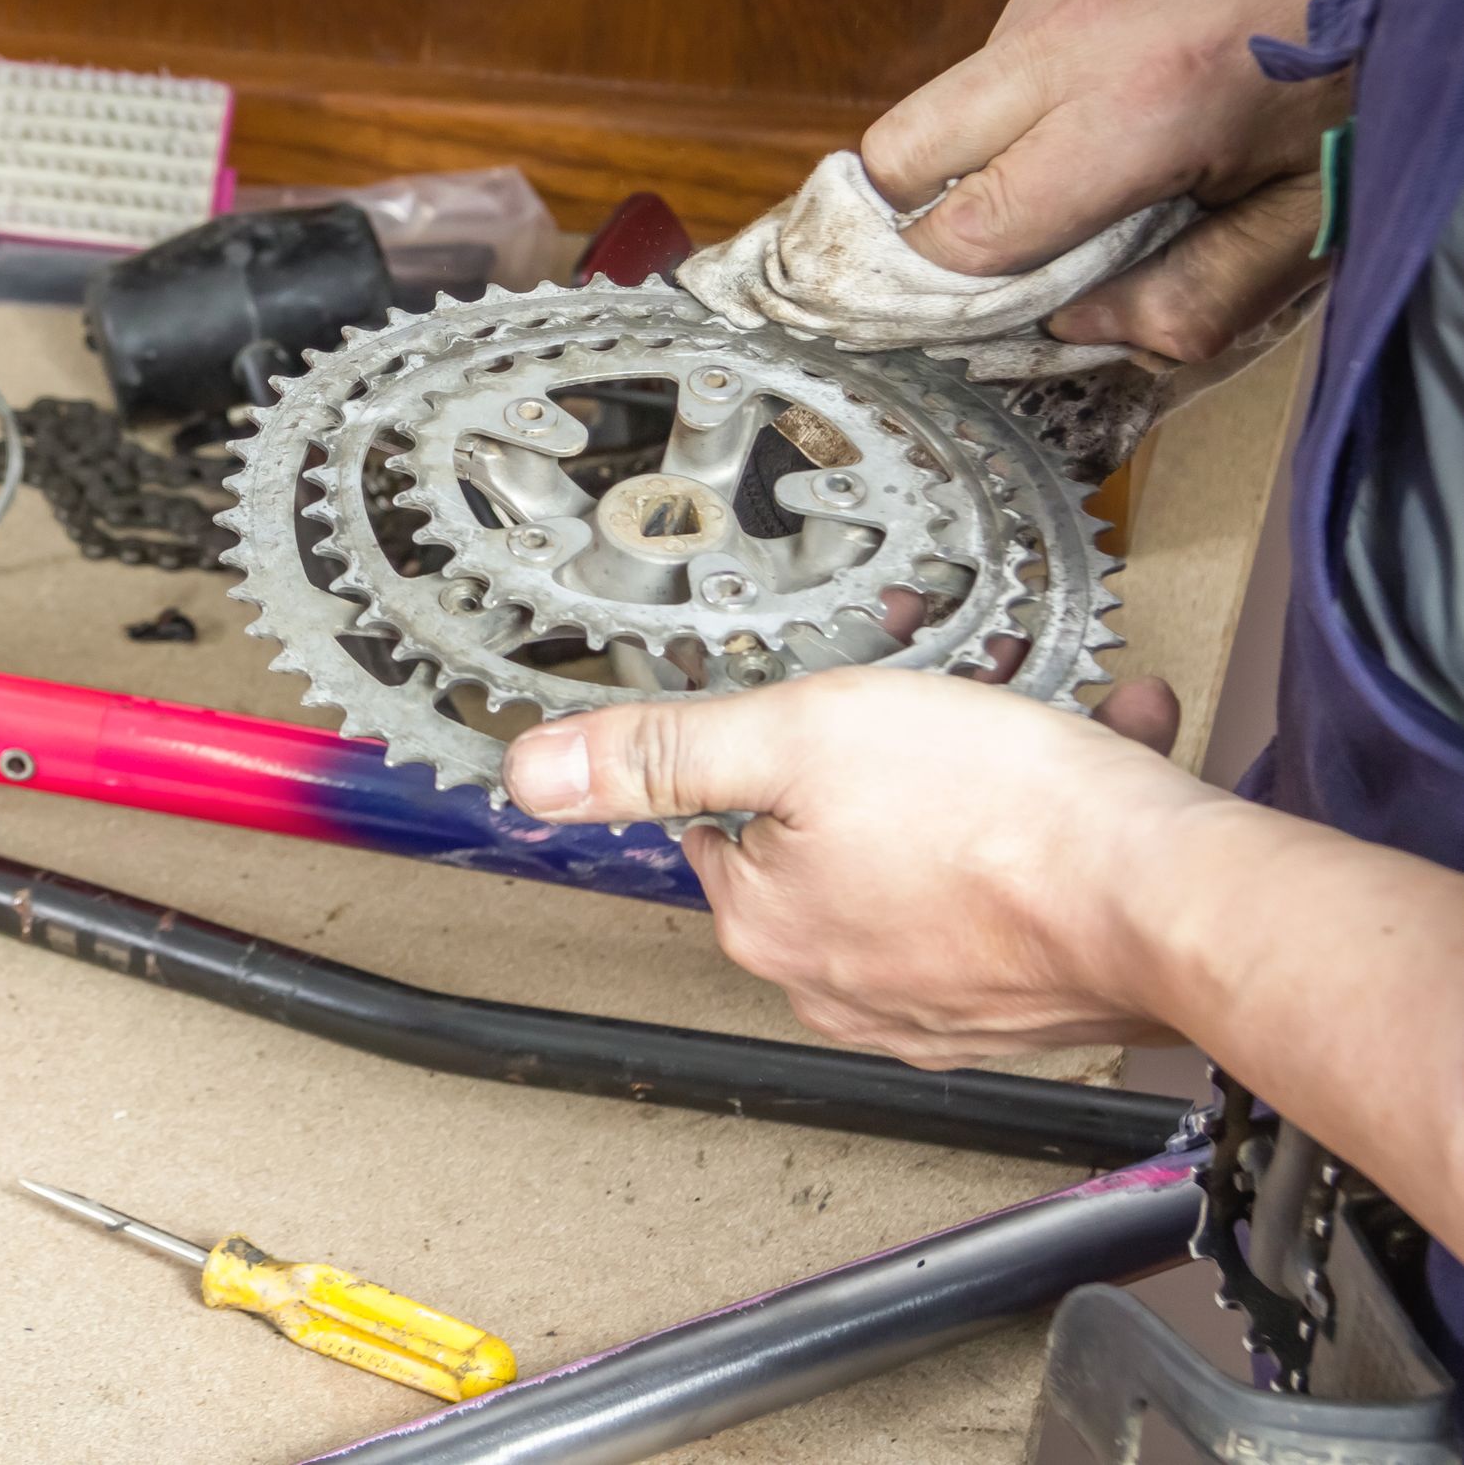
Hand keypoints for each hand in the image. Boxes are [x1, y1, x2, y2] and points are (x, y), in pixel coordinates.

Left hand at [502, 670, 1215, 1067]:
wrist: (1171, 900)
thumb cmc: (1002, 823)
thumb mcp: (798, 737)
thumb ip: (661, 753)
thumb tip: (532, 773)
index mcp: (764, 921)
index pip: (718, 818)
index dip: (771, 742)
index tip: (829, 705)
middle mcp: (837, 979)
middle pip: (824, 833)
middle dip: (883, 750)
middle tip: (942, 706)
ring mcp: (932, 997)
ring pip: (926, 852)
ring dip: (977, 770)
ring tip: (1025, 723)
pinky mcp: (1020, 995)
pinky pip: (1009, 888)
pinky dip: (1041, 818)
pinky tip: (1084, 755)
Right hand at [859, 0, 1416, 359]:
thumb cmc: (1370, 81)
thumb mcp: (1307, 224)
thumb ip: (1188, 301)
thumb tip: (1070, 327)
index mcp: (1143, 111)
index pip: (964, 226)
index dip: (945, 286)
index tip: (950, 316)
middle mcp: (1078, 27)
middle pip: (900, 151)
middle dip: (916, 215)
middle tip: (969, 251)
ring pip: (951, 96)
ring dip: (995, 141)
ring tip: (1090, 146)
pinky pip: (1000, 41)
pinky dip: (1036, 80)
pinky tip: (1114, 76)